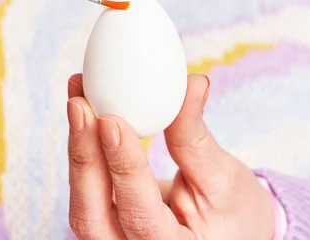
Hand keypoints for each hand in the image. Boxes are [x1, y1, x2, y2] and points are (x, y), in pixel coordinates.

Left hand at [66, 74, 274, 238]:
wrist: (226, 231)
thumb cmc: (232, 213)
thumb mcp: (223, 178)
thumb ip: (196, 136)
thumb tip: (191, 84)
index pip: (141, 216)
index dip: (123, 168)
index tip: (112, 121)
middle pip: (92, 217)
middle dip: (84, 157)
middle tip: (80, 104)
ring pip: (82, 204)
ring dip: (78, 149)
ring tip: (77, 98)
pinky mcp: (104, 223)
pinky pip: (85, 191)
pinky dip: (83, 151)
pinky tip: (83, 113)